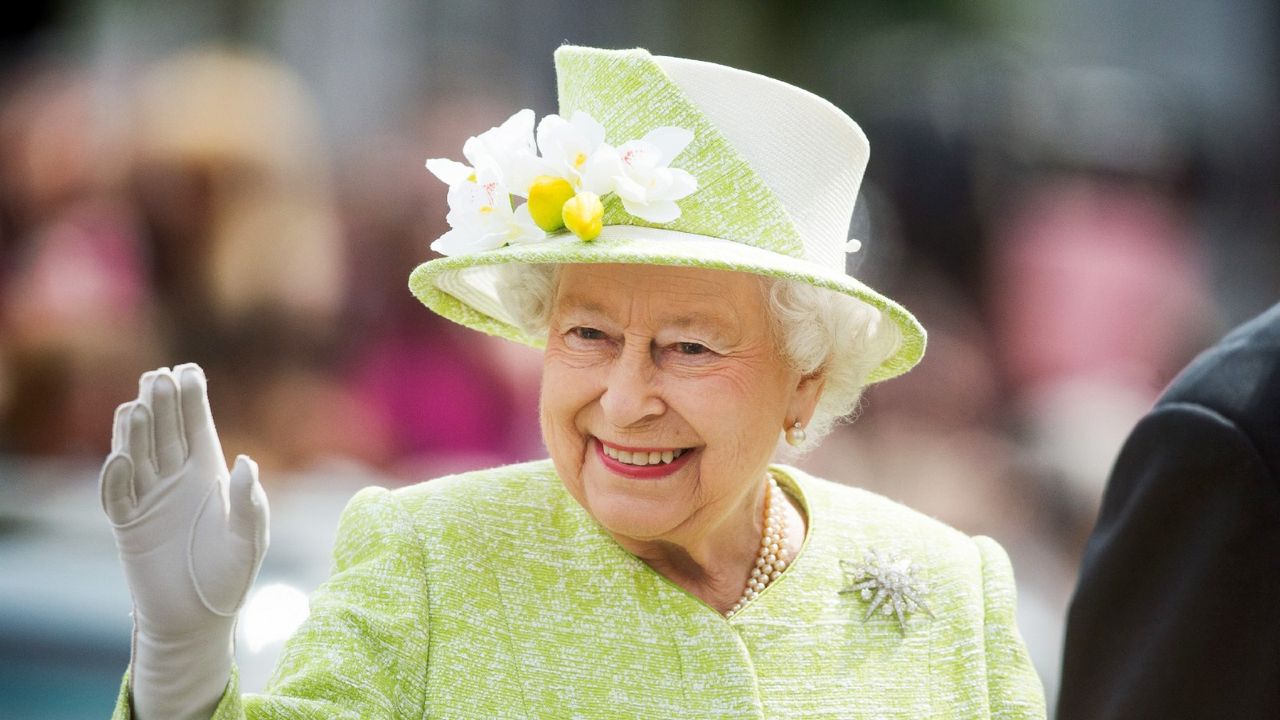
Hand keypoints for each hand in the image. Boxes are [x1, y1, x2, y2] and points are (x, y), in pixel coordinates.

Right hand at [101, 363, 268, 718]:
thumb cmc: (231, 575)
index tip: (189, 370)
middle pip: (166, 434)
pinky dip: (116, 478)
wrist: (198, 618)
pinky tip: (120, 457)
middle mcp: (176, 480)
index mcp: (209, 475)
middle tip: (159, 376)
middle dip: (163, 405)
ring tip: (139, 404)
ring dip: (137, 432)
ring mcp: (149, 500)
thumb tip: (246, 461)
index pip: (198, 429)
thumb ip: (249, 502)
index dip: (193, 401)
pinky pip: (117, 497)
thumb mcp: (249, 538)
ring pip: (138, 456)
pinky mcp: (128, 526)